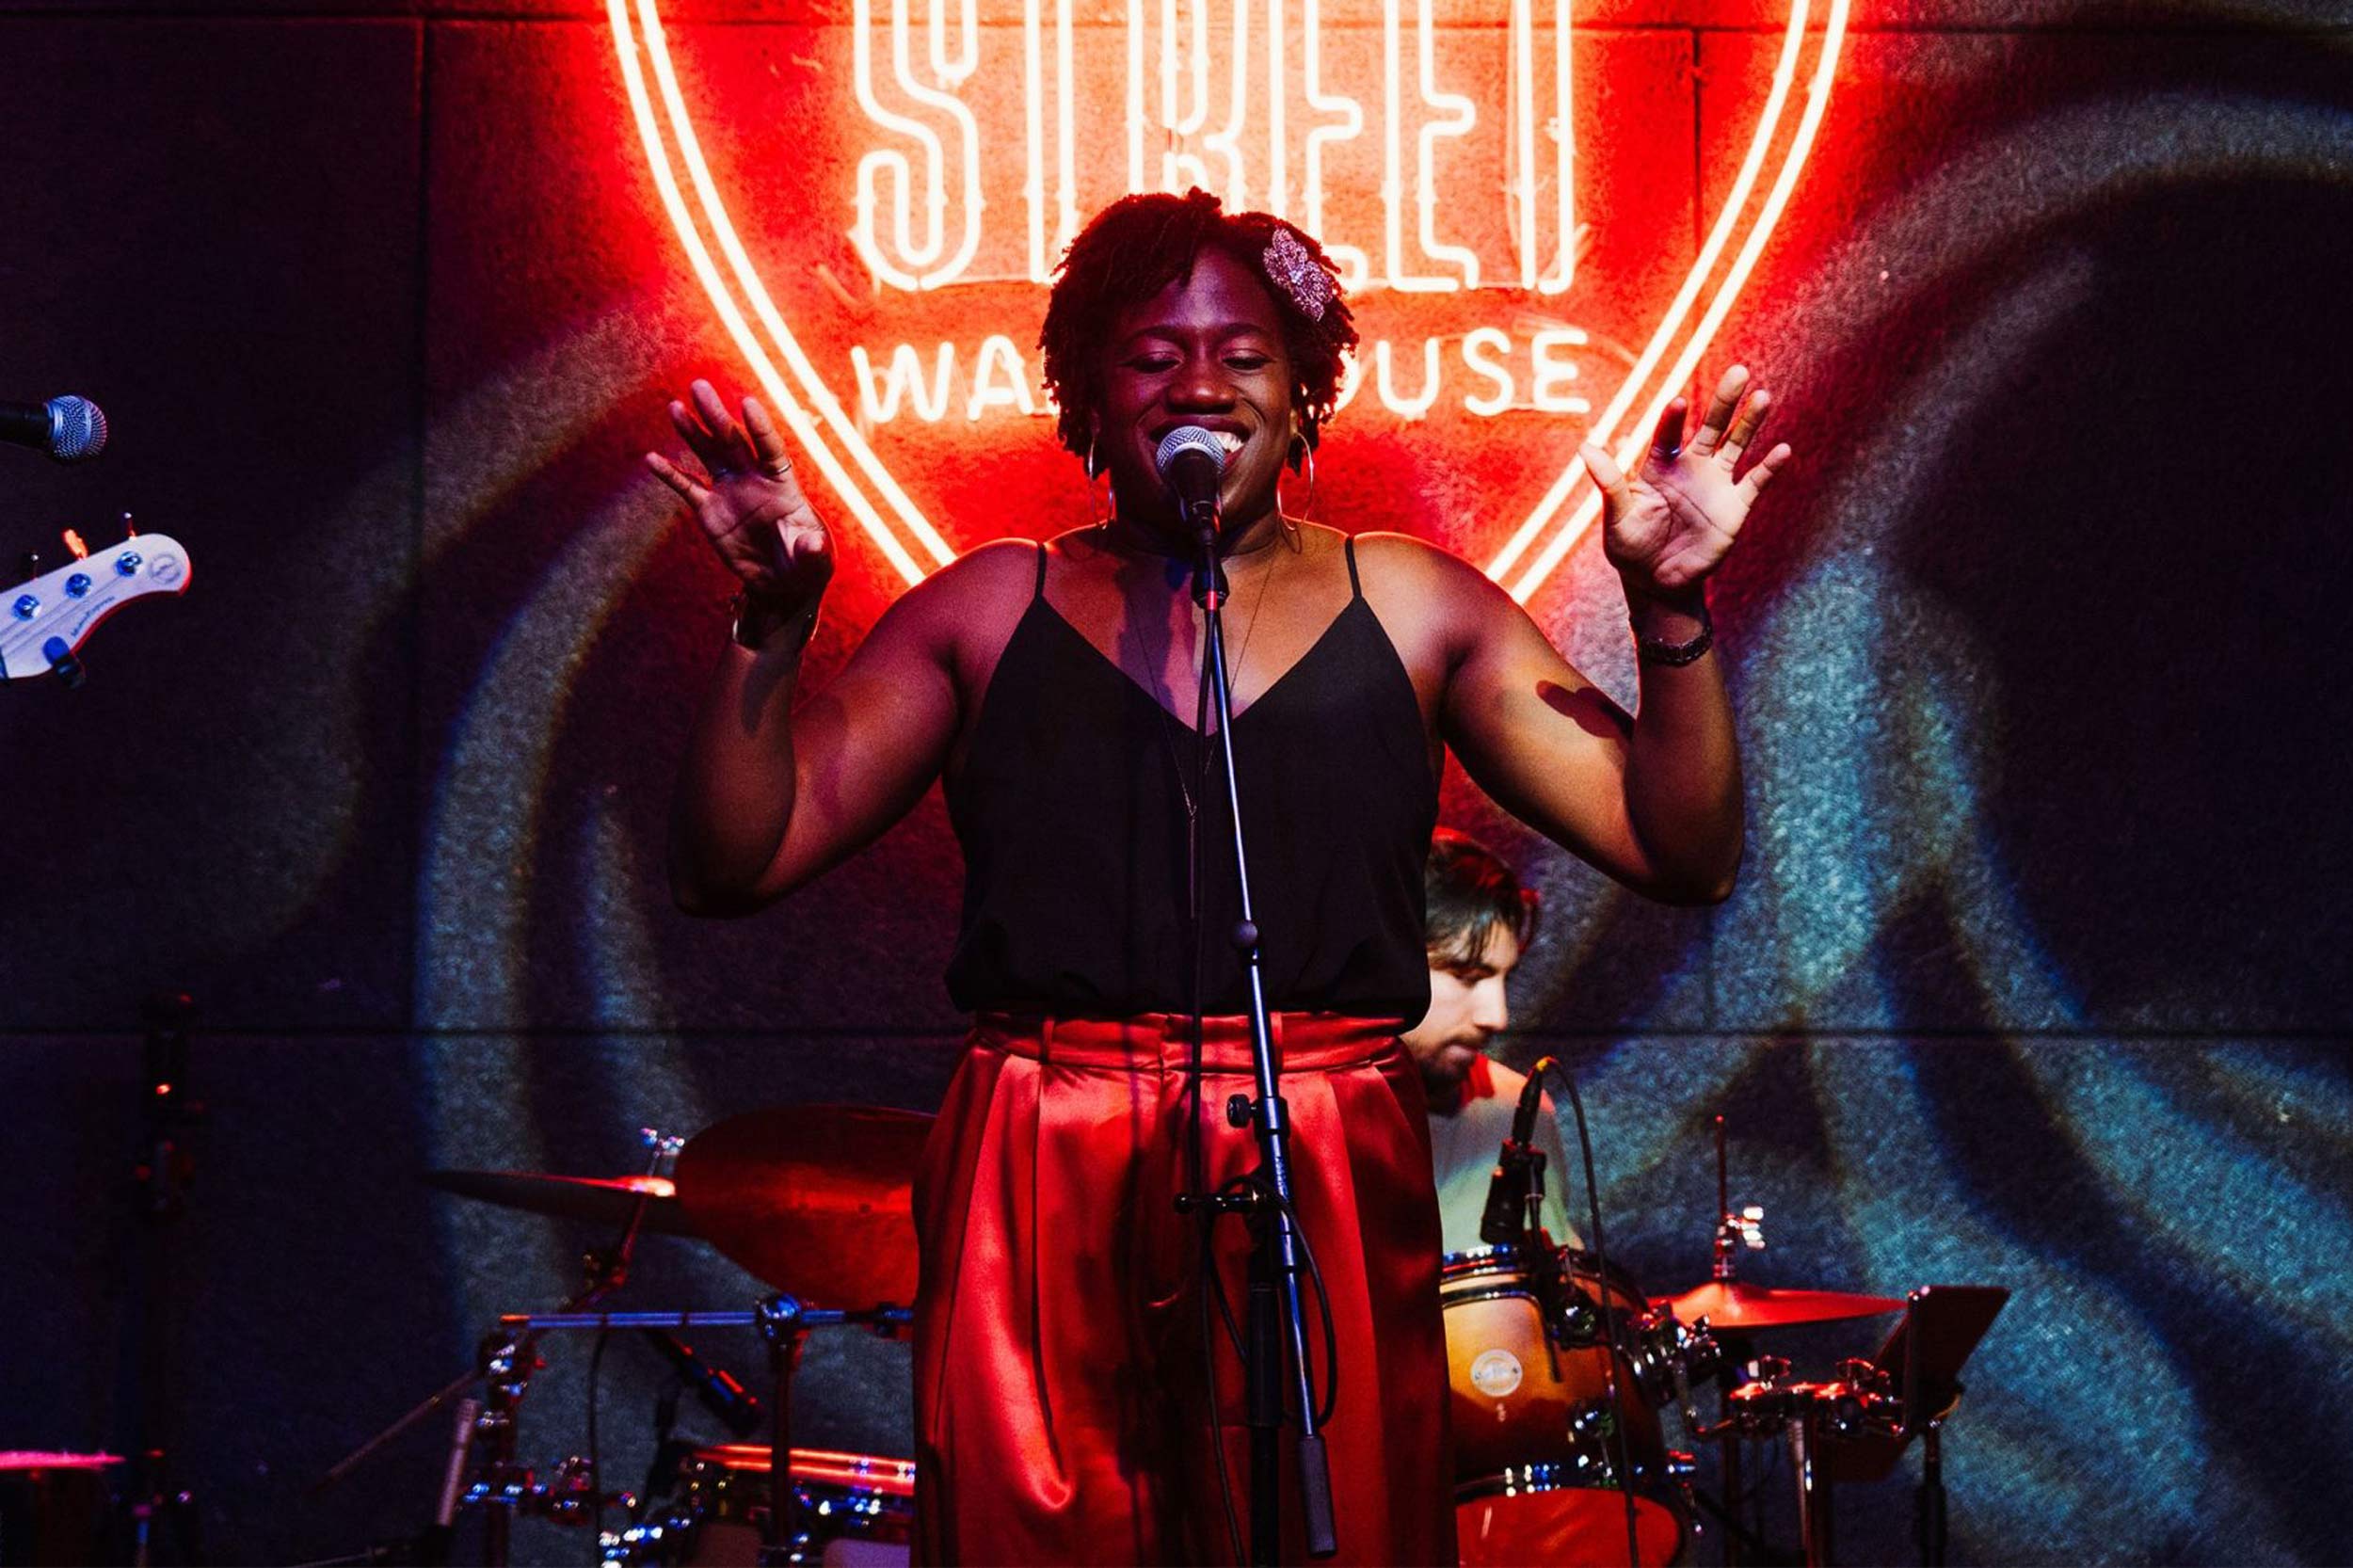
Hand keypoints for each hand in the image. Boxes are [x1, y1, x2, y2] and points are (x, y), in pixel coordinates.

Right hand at [645, 379, 832, 611]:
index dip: (760, 428)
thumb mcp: (815, 562)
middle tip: (699, 386)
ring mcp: (731, 492)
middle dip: (716, 416)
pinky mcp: (710, 511)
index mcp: (783, 485)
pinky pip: (688, 488)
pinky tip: (652, 459)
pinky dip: (670, 474)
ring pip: (709, 455)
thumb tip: (809, 543)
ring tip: (675, 407)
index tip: (747, 403)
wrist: (781, 583)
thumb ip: (813, 550)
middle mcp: (755, 480)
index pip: (771, 449)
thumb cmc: (806, 566)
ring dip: (692, 432)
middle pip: (734, 442)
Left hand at [1585, 364, 1791, 601]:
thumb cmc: (1630, 546)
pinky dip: (1769, 468)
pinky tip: (1783, 450)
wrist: (1657, 581)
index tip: (1678, 403)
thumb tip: (1585, 447)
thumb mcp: (1616, 516)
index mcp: (1660, 465)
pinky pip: (1755, 483)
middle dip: (1725, 401)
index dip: (1673, 420)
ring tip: (1762, 397)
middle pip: (1711, 427)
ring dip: (1750, 423)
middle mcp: (1691, 467)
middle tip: (1738, 372)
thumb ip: (1609, 482)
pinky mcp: (1735, 507)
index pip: (1669, 434)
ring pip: (1737, 445)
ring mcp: (1715, 485)